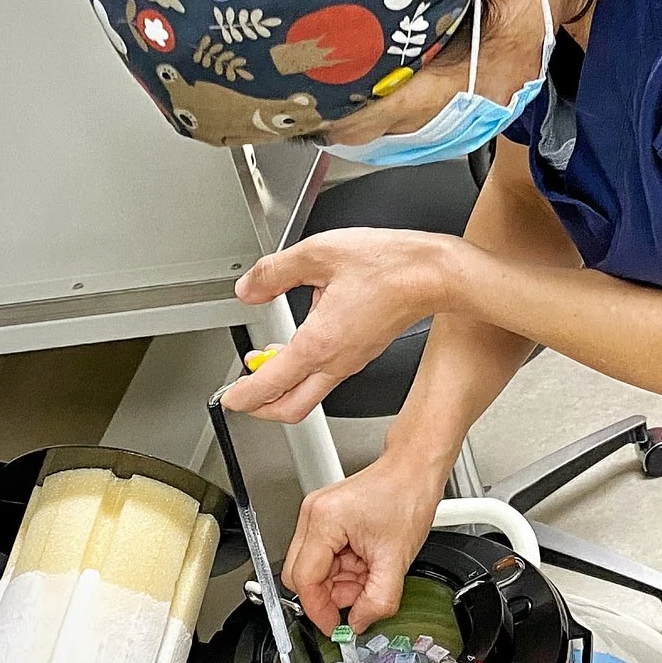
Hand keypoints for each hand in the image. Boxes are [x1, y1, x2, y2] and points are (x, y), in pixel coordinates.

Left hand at [222, 228, 462, 421]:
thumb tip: (249, 288)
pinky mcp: (362, 354)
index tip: (228, 397)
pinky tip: (298, 346)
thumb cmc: (389, 265)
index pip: (270, 385)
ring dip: (282, 388)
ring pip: (309, 395)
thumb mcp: (320, 253)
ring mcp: (351, 361)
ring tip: (263, 365)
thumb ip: (275, 272)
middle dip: (261, 408)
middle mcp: (336, 361)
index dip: (242, 396)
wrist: (434, 273)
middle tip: (242, 395)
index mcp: (320, 343)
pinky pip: (325, 377)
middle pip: (291, 409)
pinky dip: (303, 372)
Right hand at [283, 452, 445, 630]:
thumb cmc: (407, 496)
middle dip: (329, 595)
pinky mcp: (326, 518)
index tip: (334, 626)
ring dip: (339, 582)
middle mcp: (313, 515)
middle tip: (357, 600)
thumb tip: (359, 621)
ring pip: (313, 568)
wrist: (414, 469)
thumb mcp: (397, 558)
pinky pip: (324, 556)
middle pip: (301, 575)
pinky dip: (344, 569)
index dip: (319, 609)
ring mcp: (317, 515)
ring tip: (370, 573)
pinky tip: (366, 563)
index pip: (304, 579)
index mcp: (324, 521)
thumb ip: (378, 599)